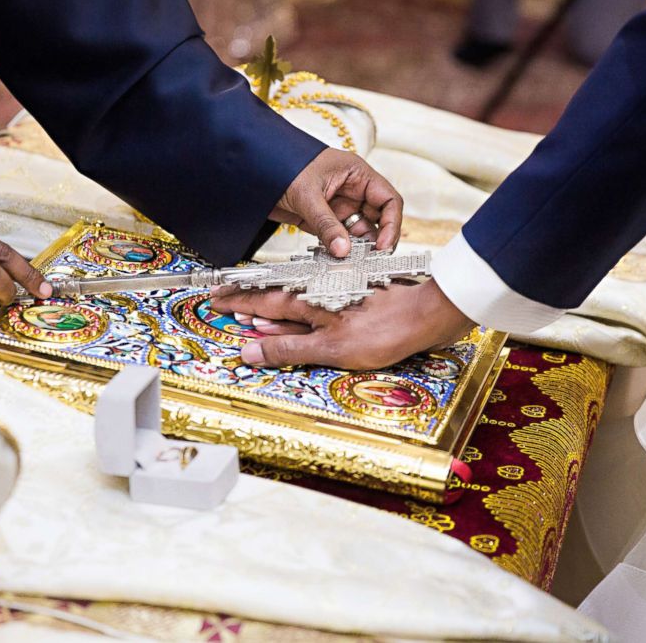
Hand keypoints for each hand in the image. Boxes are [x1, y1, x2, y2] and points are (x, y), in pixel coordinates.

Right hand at [210, 279, 474, 369]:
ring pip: (295, 299)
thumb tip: (250, 353)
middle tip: (223, 301)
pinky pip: (317, 303)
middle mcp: (319, 293)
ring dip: (272, 306)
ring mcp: (338, 294)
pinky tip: (301, 313)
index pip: (262, 301)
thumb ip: (290, 349)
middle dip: (249, 301)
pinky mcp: (356, 297)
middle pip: (275, 297)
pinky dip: (301, 309)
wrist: (431, 313)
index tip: (213, 300)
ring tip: (252, 311)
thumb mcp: (332, 348)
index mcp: (308, 303)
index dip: (237, 303)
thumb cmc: (386, 330)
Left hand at [271, 147, 402, 257]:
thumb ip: (326, 224)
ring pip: (358, 231)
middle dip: (375, 239)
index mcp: (357, 174)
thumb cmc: (280, 164)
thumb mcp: (307, 195)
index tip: (383, 245)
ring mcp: (337, 205)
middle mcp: (351, 190)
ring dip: (357, 246)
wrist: (250, 167)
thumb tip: (343, 250)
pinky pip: (338, 237)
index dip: (391, 223)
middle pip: (377, 218)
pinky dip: (339, 248)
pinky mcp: (322, 219)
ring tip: (352, 260)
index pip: (389, 199)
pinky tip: (336, 257)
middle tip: (370, 258)